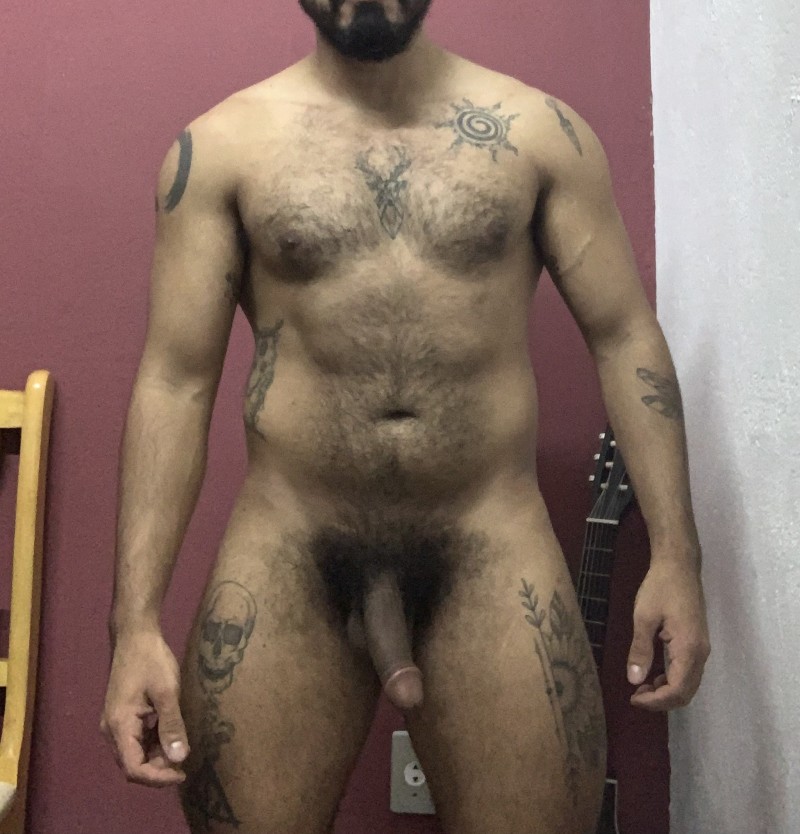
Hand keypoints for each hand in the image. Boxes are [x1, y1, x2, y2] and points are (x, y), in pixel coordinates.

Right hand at [100, 629, 189, 786]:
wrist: (135, 636)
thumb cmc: (151, 660)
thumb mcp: (167, 691)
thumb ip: (172, 726)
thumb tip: (179, 759)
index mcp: (118, 726)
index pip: (133, 768)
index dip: (158, 777)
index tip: (182, 773)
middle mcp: (111, 730)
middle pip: (132, 764)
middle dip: (158, 768)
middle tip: (185, 760)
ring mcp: (115, 723)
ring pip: (135, 753)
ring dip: (157, 756)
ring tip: (180, 746)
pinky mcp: (122, 716)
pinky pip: (136, 740)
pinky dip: (153, 743)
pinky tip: (170, 733)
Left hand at [626, 557, 709, 710]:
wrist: (679, 565)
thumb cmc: (660, 587)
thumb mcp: (643, 617)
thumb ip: (640, 650)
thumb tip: (633, 680)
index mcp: (689, 649)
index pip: (677, 689)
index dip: (656, 701)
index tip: (633, 698)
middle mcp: (700, 653)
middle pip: (686, 692)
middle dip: (661, 700)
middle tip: (636, 697)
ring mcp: (701, 648)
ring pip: (689, 684)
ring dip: (667, 691)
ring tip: (641, 687)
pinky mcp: (697, 642)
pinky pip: (688, 671)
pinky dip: (672, 679)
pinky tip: (653, 674)